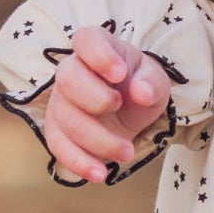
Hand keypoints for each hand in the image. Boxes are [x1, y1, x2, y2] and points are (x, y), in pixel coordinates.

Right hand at [42, 25, 171, 183]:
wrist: (132, 110)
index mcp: (98, 48)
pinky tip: (100, 173)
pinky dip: (78, 162)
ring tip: (126, 151)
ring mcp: (61, 101)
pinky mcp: (58, 129)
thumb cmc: (140, 85)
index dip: (99, 55)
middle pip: (67, 79)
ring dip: (96, 139)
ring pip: (64, 118)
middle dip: (95, 99)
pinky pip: (58, 146)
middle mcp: (73, 70)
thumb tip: (141, 92)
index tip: (119, 74)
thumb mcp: (155, 80)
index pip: (86, 39)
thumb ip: (151, 82)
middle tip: (119, 107)